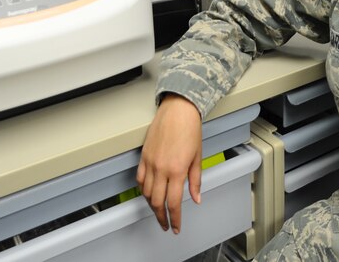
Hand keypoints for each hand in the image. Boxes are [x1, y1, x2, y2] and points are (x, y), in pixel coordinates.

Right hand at [137, 93, 202, 233]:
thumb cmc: (190, 129)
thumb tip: (196, 197)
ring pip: (146, 192)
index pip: (173, 203)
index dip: (174, 219)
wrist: (178, 110)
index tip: (176, 226)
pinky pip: (140, 179)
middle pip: (157, 202)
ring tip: (158, 211)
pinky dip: (143, 189)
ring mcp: (150, 162)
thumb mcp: (198, 156)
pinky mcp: (144, 156)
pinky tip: (148, 193)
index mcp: (177, 170)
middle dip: (161, 217)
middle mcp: (161, 169)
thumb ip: (195, 180)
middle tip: (166, 224)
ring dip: (152, 205)